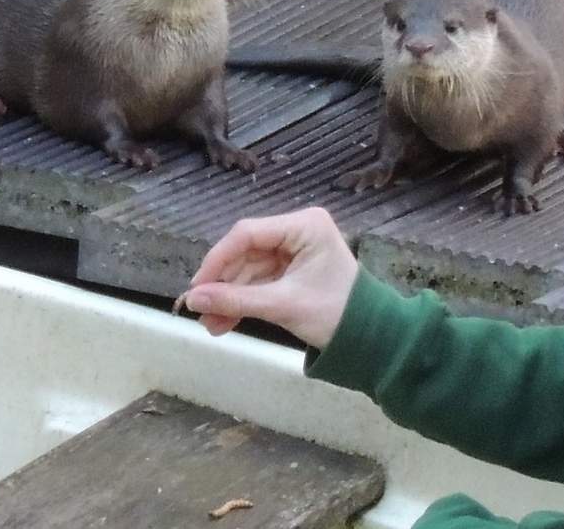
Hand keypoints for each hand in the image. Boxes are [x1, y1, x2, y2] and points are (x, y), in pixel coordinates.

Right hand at [175, 207, 358, 348]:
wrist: (370, 338)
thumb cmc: (335, 314)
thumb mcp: (283, 305)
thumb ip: (236, 300)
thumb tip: (192, 300)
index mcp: (304, 225)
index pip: (247, 233)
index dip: (217, 260)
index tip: (196, 288)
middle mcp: (298, 230)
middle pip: (245, 252)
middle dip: (223, 284)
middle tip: (198, 310)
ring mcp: (295, 250)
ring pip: (248, 269)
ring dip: (229, 297)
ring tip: (210, 325)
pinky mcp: (292, 270)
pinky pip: (259, 281)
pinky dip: (243, 301)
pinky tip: (224, 322)